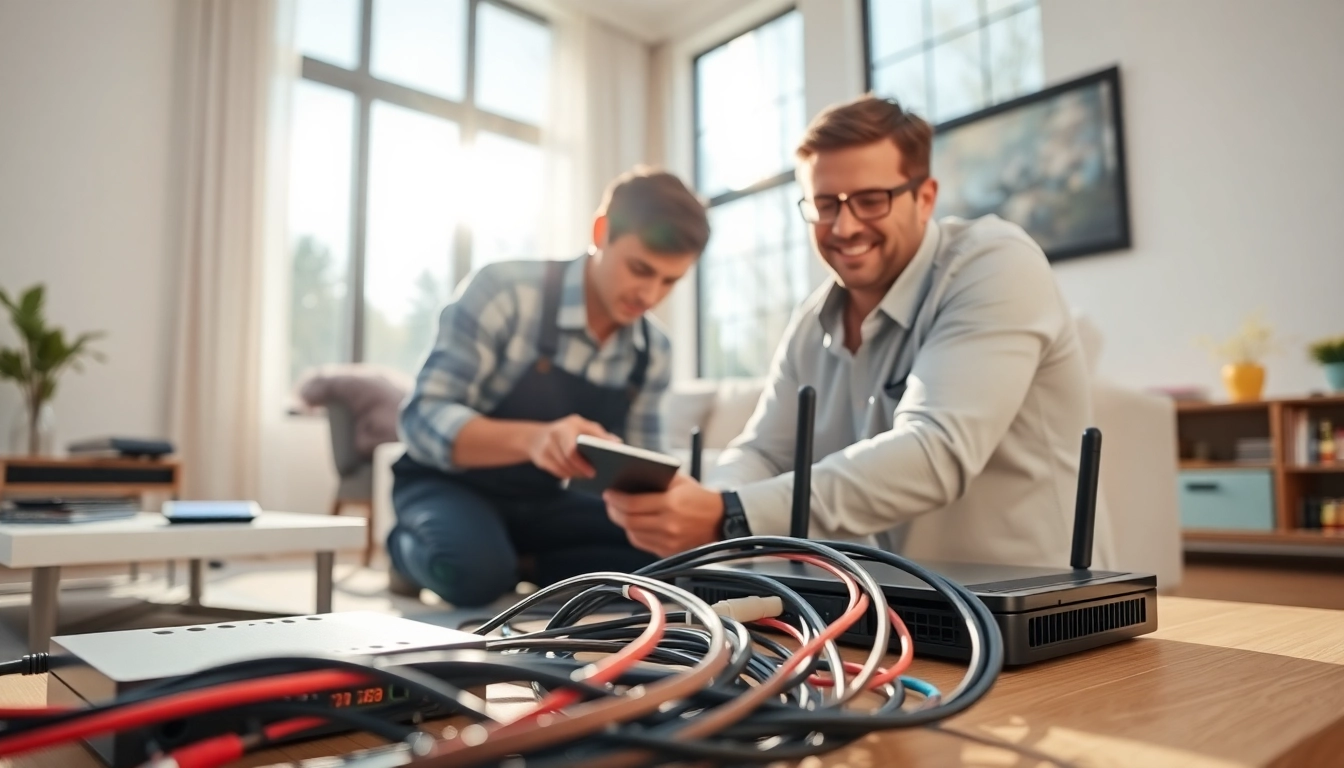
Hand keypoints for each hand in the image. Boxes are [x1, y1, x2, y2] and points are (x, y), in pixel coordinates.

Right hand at [528, 415, 618, 479]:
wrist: (536, 437)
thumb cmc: (569, 432)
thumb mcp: (583, 427)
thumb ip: (600, 434)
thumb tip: (618, 443)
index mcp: (570, 424)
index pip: (575, 446)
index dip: (583, 462)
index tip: (594, 471)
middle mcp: (556, 433)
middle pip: (568, 458)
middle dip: (581, 469)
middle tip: (593, 477)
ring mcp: (546, 446)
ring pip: (563, 467)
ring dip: (575, 474)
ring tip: (588, 478)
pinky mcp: (541, 458)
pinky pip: (557, 471)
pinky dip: (567, 475)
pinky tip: (577, 477)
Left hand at [604, 475, 724, 557]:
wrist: (722, 521)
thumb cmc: (699, 498)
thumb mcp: (680, 482)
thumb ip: (656, 479)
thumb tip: (627, 479)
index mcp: (671, 504)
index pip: (632, 504)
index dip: (615, 499)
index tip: (608, 493)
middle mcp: (669, 526)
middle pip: (628, 521)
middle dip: (614, 510)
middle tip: (609, 502)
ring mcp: (669, 542)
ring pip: (632, 534)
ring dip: (622, 522)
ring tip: (618, 511)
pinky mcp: (669, 552)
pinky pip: (642, 543)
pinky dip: (633, 533)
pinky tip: (632, 523)